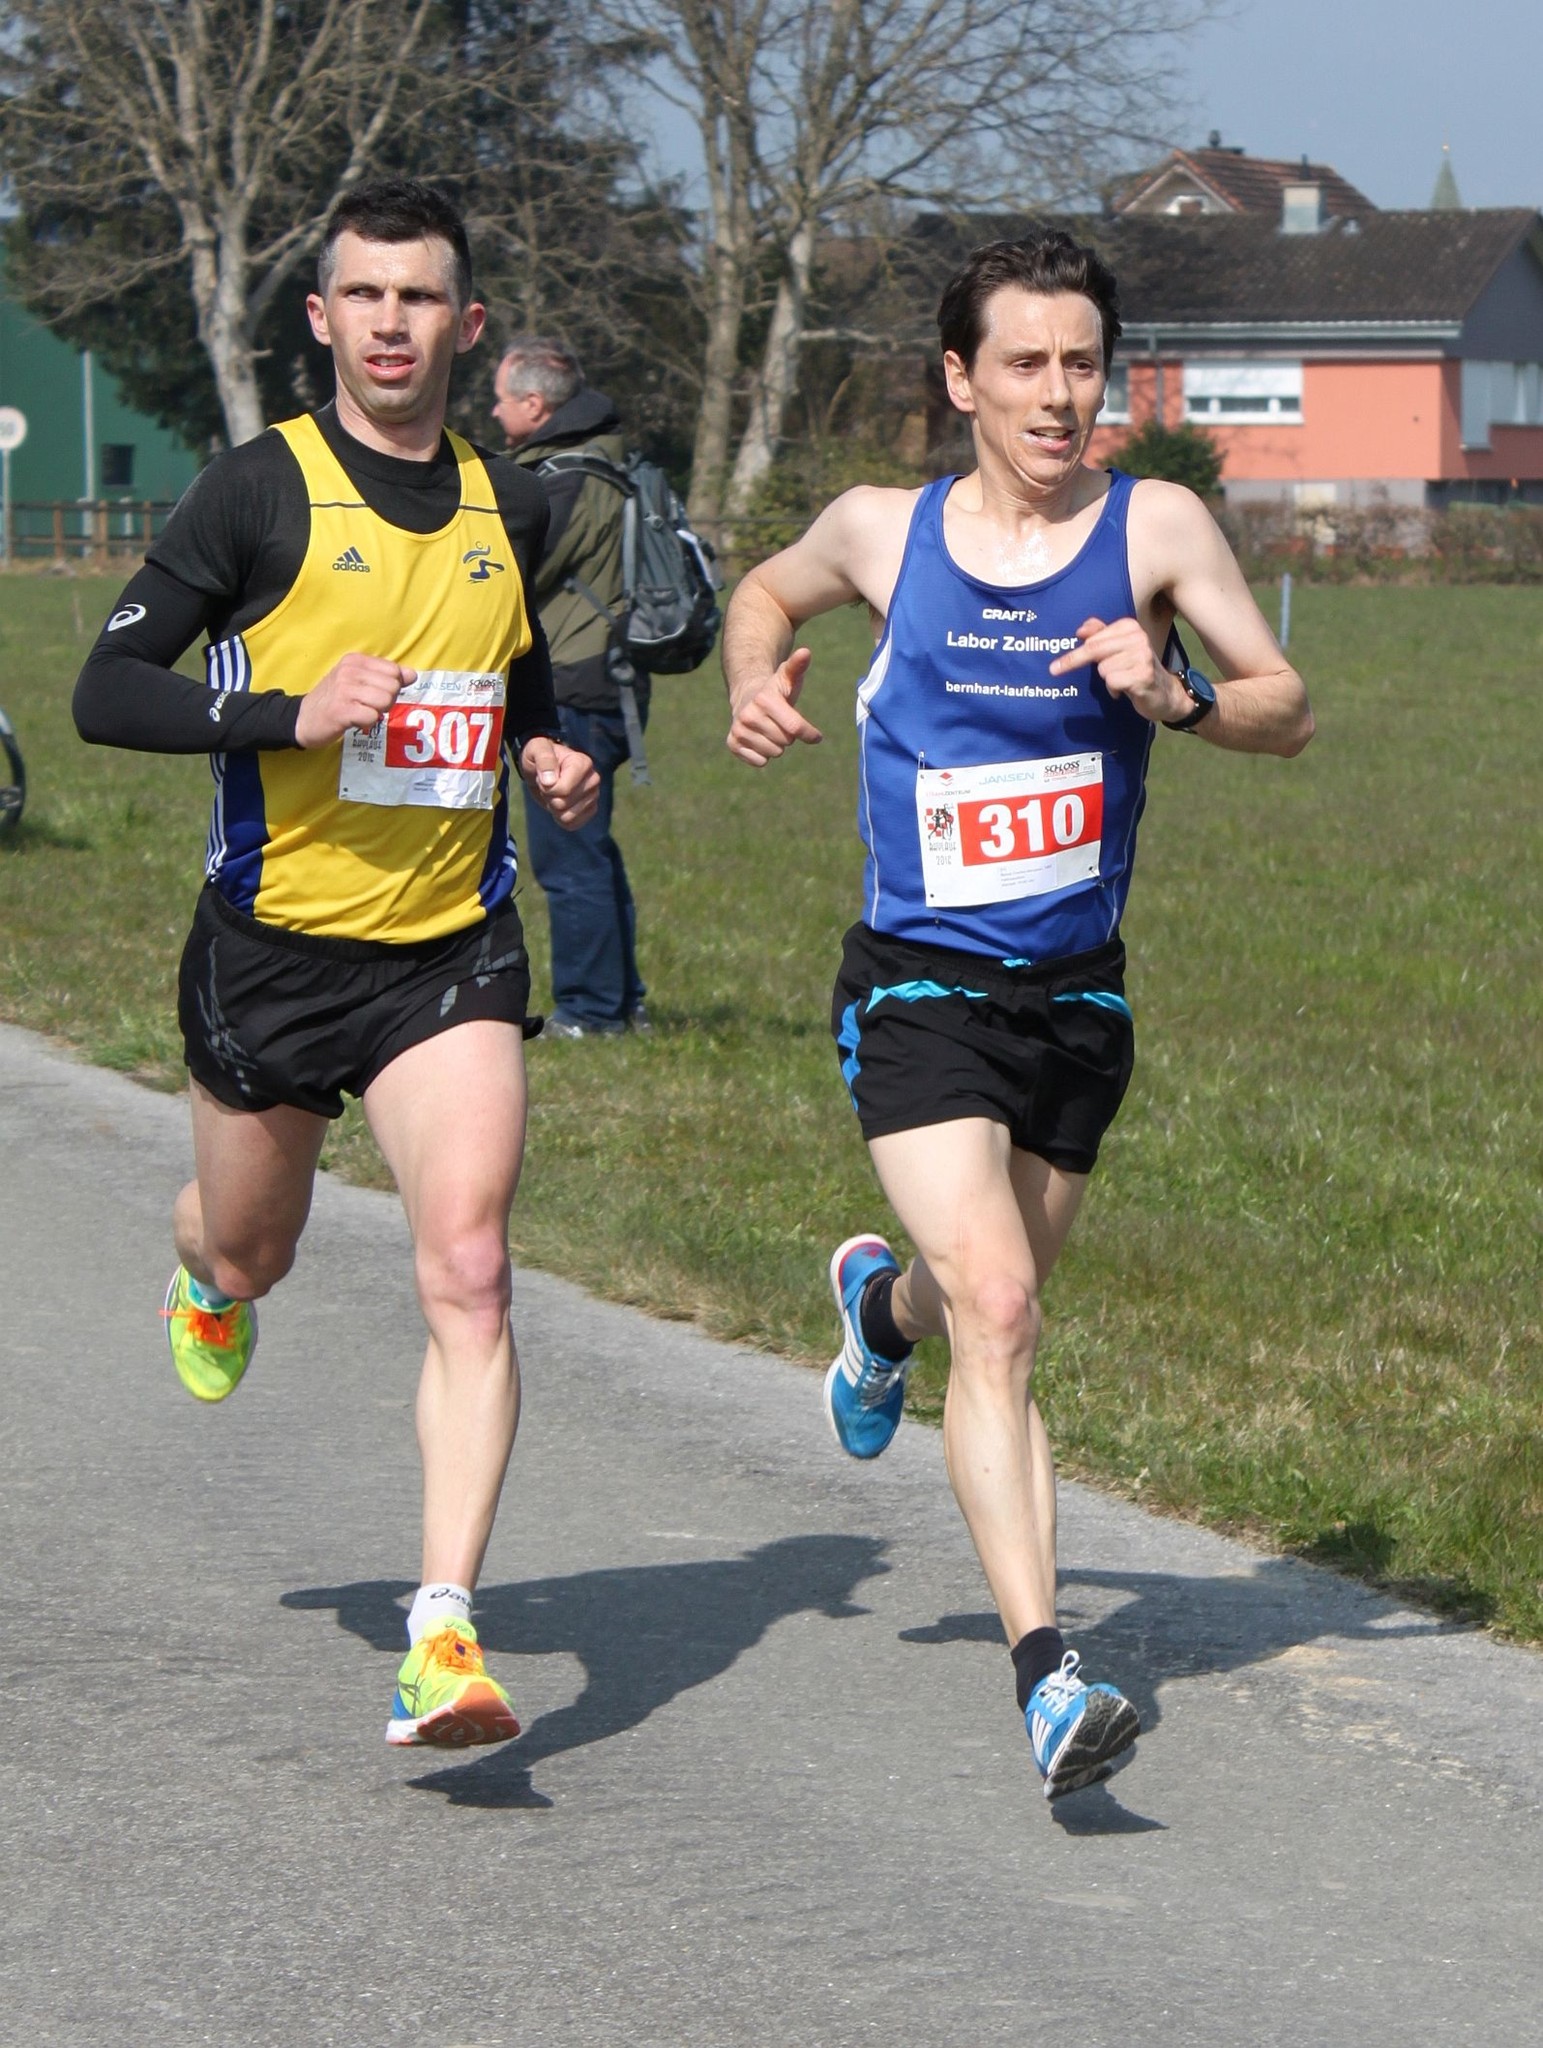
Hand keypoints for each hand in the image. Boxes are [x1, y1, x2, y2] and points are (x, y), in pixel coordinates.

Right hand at [296, 654, 413, 748]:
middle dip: (386, 701)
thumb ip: (386, 676)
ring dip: (377, 712)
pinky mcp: (341, 710)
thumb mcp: (358, 681)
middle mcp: (349, 671)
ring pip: (385, 701)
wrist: (303, 718)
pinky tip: (354, 720)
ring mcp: (344, 690)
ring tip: (360, 711)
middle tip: (367, 705)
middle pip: (393, 687)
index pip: (394, 671)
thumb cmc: (335, 699)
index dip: (391, 687)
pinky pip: (372, 716)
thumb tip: (412, 675)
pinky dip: (368, 722)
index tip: (374, 693)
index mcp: (355, 660)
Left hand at [520, 737, 599, 829]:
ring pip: (567, 817)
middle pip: (563, 804)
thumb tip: (550, 781)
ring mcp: (594, 796)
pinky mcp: (590, 810)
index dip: (546, 788)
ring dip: (554, 808)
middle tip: (548, 785)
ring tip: (554, 793)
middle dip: (549, 797)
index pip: (563, 790)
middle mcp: (593, 779)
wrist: (543, 769)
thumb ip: (543, 760)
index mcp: (583, 763)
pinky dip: (560, 818)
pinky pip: (572, 824)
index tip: (544, 777)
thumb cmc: (539, 756)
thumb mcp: (536, 750)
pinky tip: (559, 805)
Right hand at [727, 646, 821, 765]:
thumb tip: (806, 652)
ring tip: (770, 729)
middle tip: (781, 722)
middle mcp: (748, 715)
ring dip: (777, 744)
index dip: (810, 734)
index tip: (816, 736)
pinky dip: (763, 754)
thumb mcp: (787, 677)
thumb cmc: (776, 690)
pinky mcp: (732, 743)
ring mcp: (738, 730)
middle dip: (788, 734)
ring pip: (774, 753)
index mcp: (764, 699)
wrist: (747, 697)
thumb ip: (798, 666)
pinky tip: (760, 739)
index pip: (796, 727)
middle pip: (786, 741)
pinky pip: (760, 762)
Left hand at [1048, 617, 1189, 725]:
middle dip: (1071, 661)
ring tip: (1121, 681)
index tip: (1056, 663)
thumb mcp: (1118, 650)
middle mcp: (1138, 637)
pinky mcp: (1143, 675)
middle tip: (1054, 670)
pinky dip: (1114, 690)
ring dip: (1108, 680)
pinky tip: (1126, 690)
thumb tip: (1081, 629)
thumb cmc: (1136, 670)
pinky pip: (1112, 681)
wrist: (1165, 693)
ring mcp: (1142, 656)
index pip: (1093, 638)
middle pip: (1093, 650)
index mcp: (1130, 627)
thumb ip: (1100, 635)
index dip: (1073, 652)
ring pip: (1103, 669)